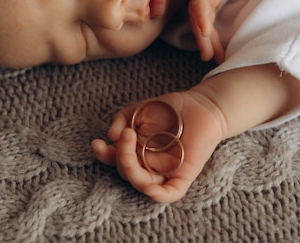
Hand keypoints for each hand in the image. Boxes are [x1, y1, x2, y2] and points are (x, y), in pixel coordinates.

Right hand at [92, 91, 225, 202]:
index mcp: (137, 151)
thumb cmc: (171, 108)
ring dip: (130, 169)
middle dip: (119, 155)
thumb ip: (122, 118)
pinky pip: (170, 193)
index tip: (97, 143)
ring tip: (130, 141)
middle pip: (126, 173)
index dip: (103, 156)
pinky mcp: (184, 175)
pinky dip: (159, 195)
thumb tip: (110, 136)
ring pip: (143, 184)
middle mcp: (148, 164)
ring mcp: (166, 171)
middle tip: (126, 133)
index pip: (116, 161)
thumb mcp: (140, 110)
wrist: (202, 104)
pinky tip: (150, 189)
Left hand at [187, 0, 262, 61]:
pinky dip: (200, 18)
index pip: (214, 22)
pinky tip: (203, 33)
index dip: (218, 39)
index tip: (226, 55)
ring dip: (204, 38)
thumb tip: (268, 0)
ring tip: (208, 55)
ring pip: (200, 19)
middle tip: (218, 62)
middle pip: (205, 26)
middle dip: (211, 45)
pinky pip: (198, 3)